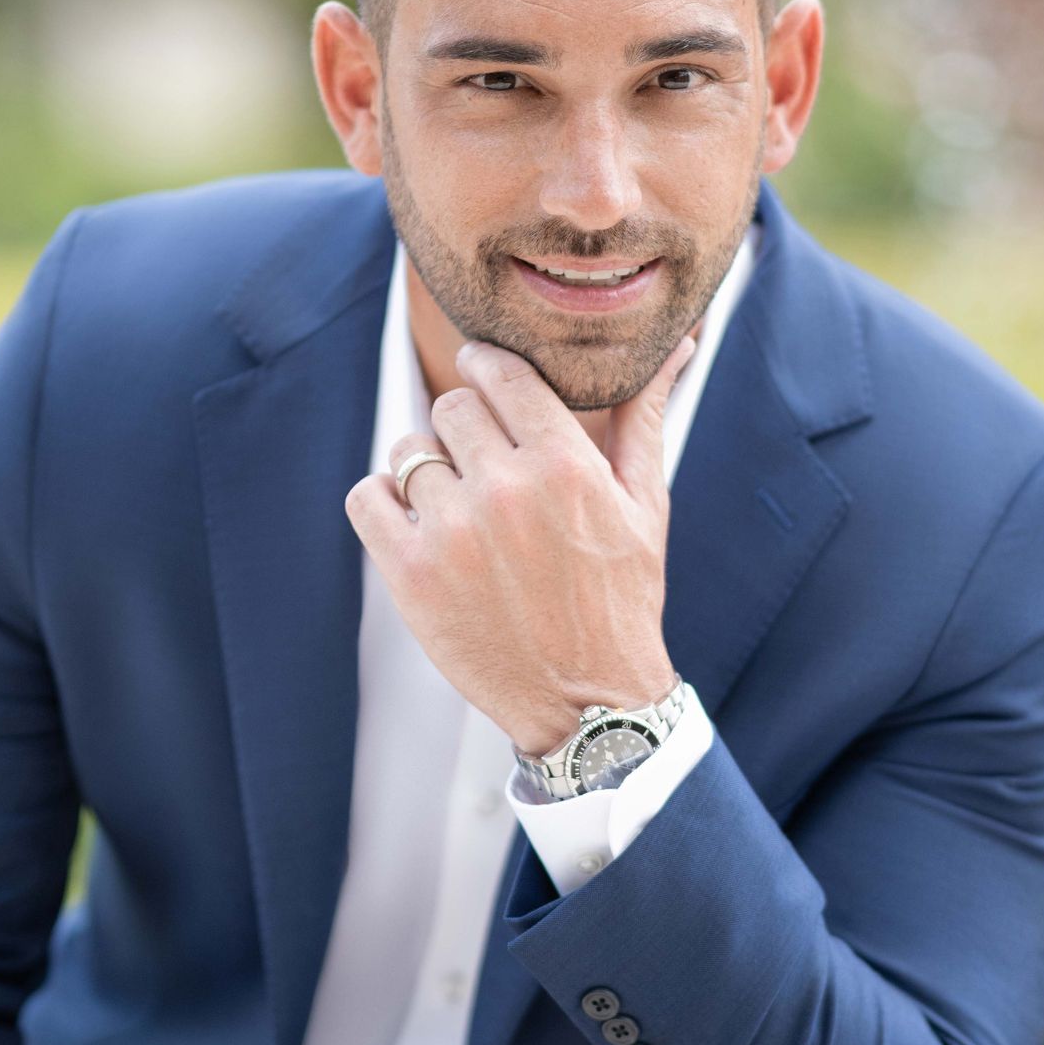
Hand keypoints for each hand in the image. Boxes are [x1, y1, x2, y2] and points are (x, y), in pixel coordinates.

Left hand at [345, 332, 696, 756]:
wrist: (588, 703)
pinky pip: (366, 496)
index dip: (486, 366)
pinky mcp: (410, 575)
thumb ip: (644, 415)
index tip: (483, 377)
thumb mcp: (646, 504)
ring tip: (456, 506)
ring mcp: (453, 533)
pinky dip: (382, 503)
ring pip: (408, 450)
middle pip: (452, 406)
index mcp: (566, 464)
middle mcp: (507, 490)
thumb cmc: (621, 597)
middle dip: (466, 428)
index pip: (500, 371)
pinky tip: (415, 524)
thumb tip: (678, 341)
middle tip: (484, 466)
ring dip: (426, 469)